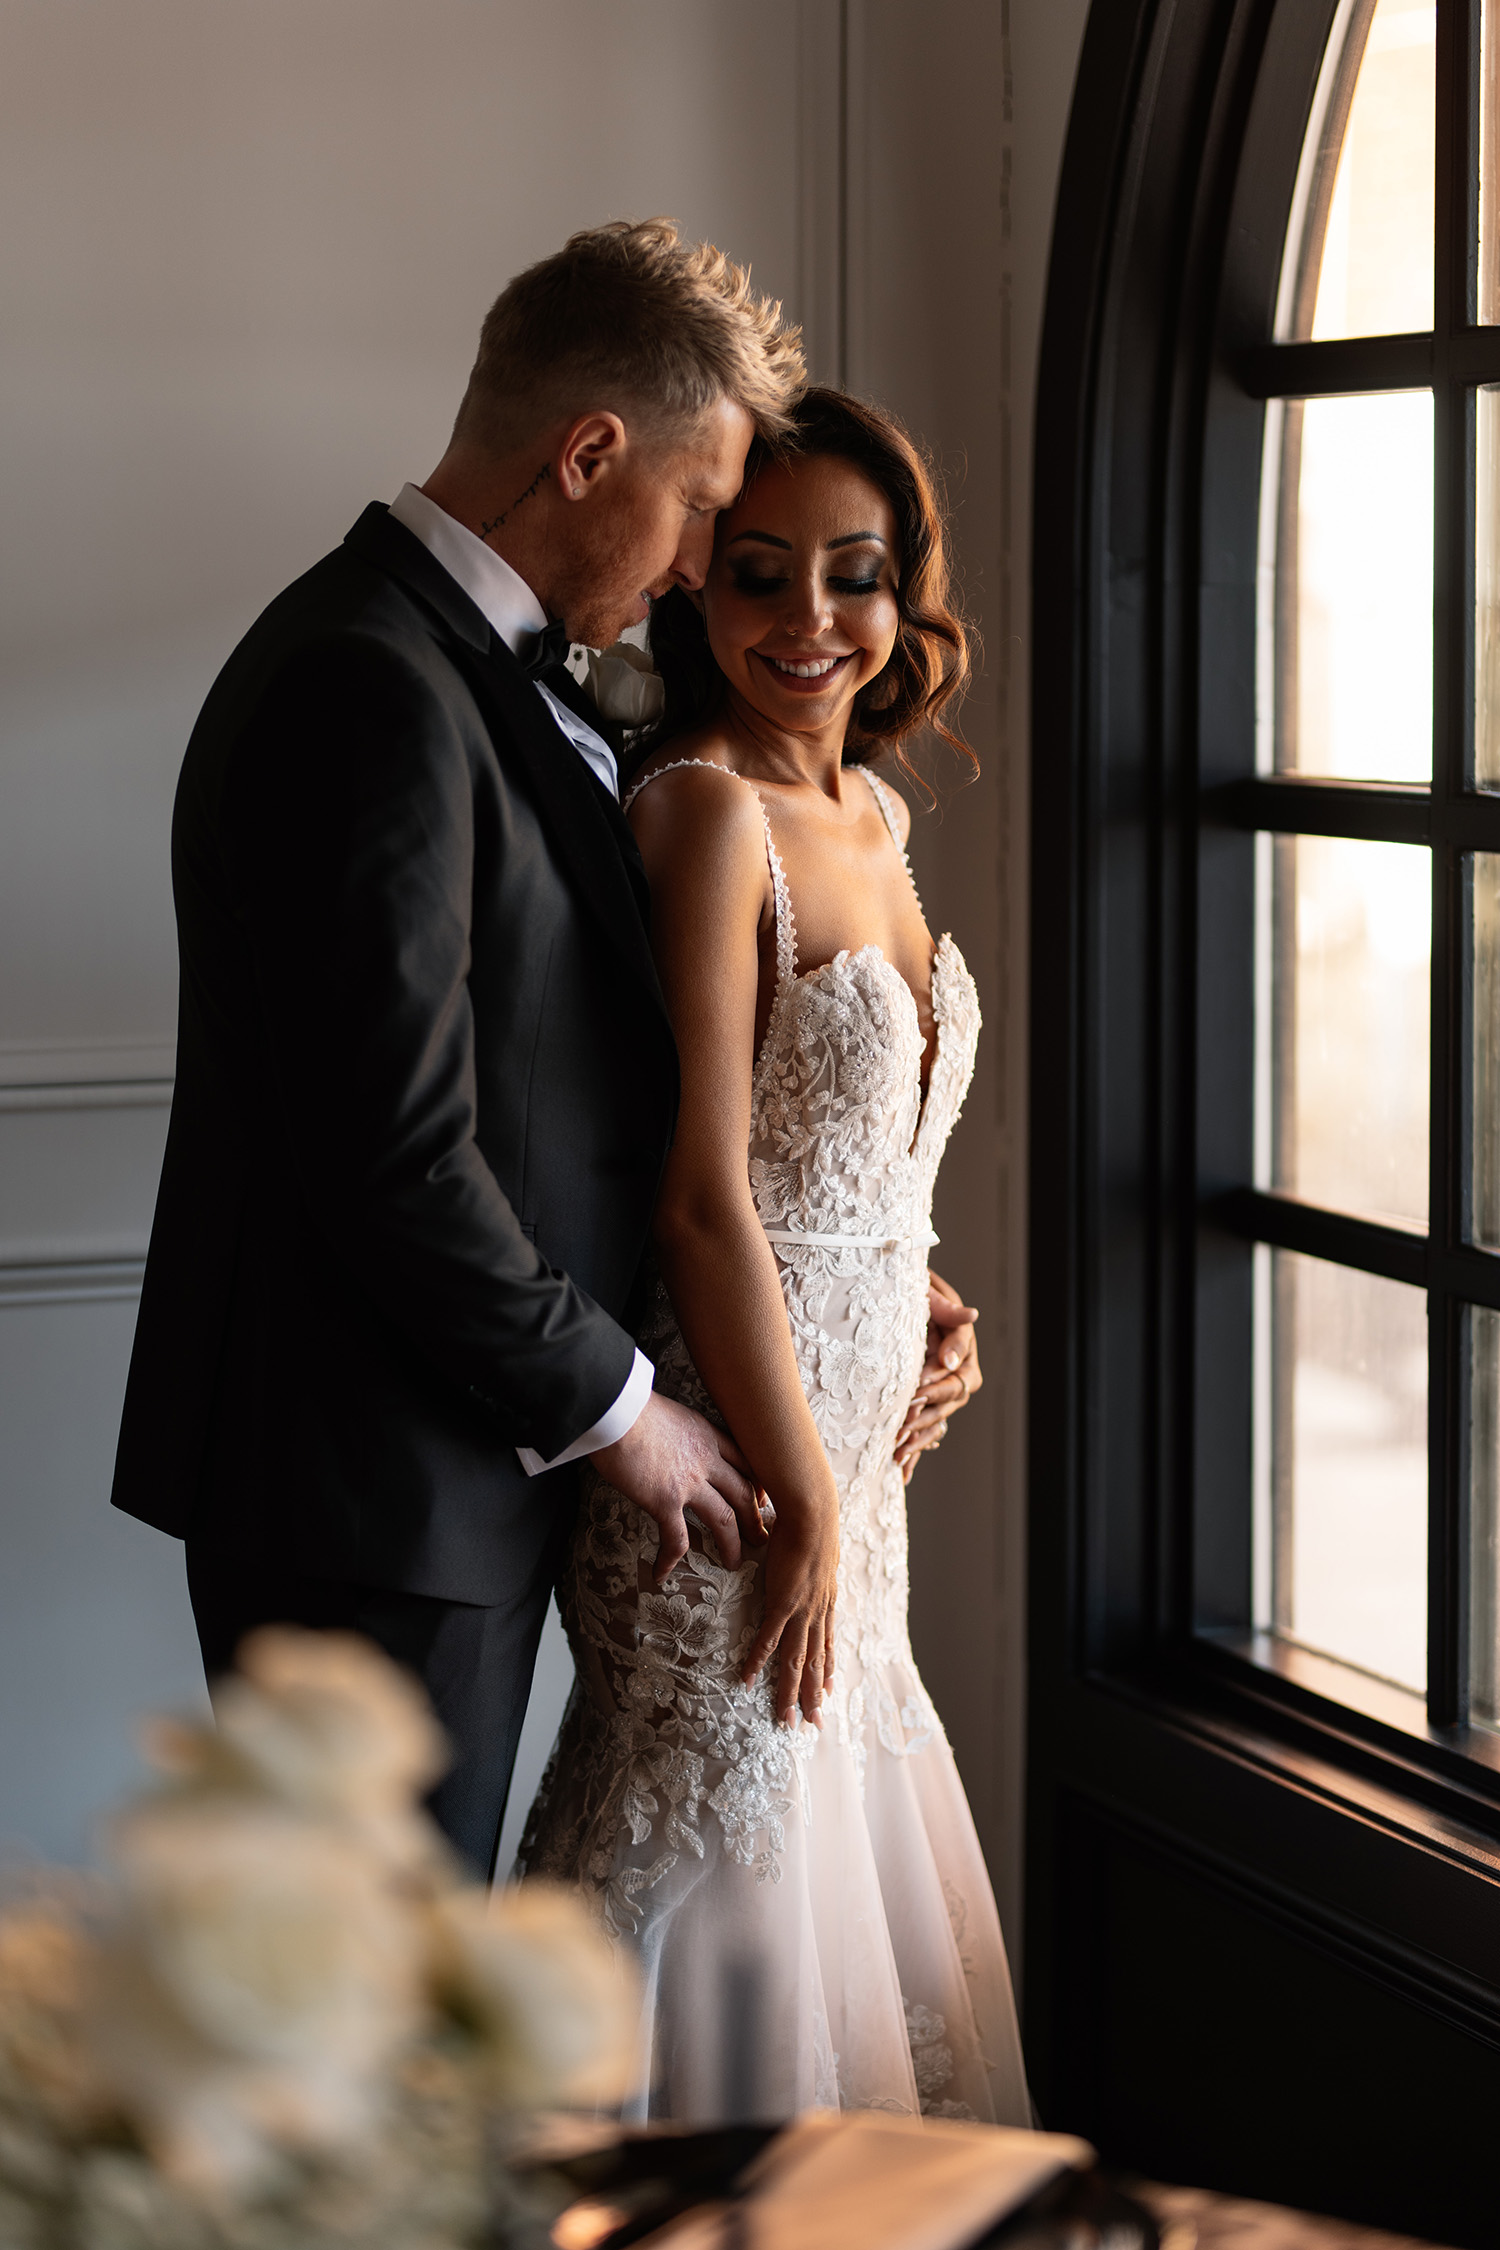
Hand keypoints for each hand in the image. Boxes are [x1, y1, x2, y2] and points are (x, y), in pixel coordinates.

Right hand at [591, 1391, 767, 1581]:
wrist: (615, 1408)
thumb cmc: (629, 1404)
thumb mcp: (667, 1410)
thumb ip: (675, 1428)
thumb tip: (664, 1437)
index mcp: (706, 1434)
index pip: (744, 1461)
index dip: (756, 1483)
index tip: (760, 1498)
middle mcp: (705, 1459)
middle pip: (743, 1493)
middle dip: (755, 1518)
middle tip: (760, 1536)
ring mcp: (689, 1482)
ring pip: (723, 1520)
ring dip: (731, 1544)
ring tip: (733, 1562)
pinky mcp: (665, 1501)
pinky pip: (675, 1539)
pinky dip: (670, 1559)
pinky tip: (662, 1573)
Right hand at [740, 1482, 839, 1728]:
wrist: (814, 1511)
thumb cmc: (813, 1521)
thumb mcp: (817, 1550)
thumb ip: (810, 1563)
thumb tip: (801, 1559)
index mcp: (826, 1601)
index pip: (828, 1644)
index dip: (827, 1670)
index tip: (828, 1693)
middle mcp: (818, 1612)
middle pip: (815, 1662)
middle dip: (813, 1696)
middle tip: (813, 1725)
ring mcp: (801, 1611)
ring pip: (796, 1661)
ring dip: (790, 1693)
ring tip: (787, 1720)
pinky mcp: (782, 1603)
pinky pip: (768, 1640)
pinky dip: (758, 1662)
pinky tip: (748, 1681)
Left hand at [895, 1271, 982, 1483]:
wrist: (895, 1294)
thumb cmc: (914, 1288)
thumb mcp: (930, 1291)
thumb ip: (948, 1307)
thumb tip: (972, 1315)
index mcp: (962, 1344)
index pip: (957, 1366)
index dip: (941, 1376)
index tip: (923, 1381)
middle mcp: (955, 1369)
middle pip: (951, 1398)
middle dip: (928, 1410)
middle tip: (906, 1420)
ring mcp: (940, 1386)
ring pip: (938, 1417)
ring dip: (921, 1435)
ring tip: (900, 1449)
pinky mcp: (922, 1399)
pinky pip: (923, 1428)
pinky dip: (914, 1448)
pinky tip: (902, 1470)